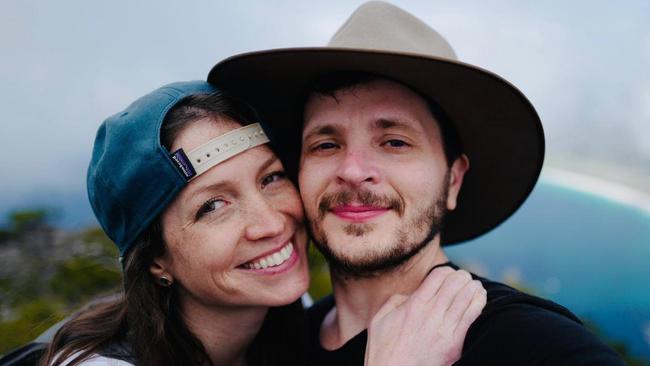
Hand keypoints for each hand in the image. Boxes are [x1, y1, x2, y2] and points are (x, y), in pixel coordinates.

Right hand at [365, 267, 486, 365]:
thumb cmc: (384, 349)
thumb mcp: (381, 318)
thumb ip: (396, 300)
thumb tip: (411, 294)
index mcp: (414, 305)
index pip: (438, 276)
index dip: (446, 271)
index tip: (447, 274)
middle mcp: (431, 314)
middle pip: (454, 284)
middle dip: (462, 276)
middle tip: (465, 277)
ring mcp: (444, 329)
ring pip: (466, 298)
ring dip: (473, 287)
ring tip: (475, 284)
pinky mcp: (454, 344)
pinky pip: (472, 317)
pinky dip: (478, 303)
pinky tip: (480, 297)